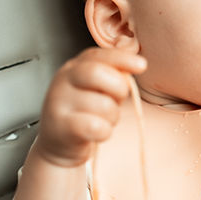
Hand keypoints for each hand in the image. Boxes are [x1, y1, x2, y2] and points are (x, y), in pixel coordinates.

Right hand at [36, 47, 146, 166]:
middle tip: (116, 101)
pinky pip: (97, 127)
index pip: (99, 56)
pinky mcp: (61, 127)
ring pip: (104, 105)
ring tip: (102, 120)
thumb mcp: (97, 89)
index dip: (122, 58)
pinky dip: (104, 132)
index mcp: (74, 67)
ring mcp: (59, 103)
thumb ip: (113, 75)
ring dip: (112, 117)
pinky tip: (96, 132)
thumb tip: (135, 64)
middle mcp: (63, 80)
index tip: (142, 65)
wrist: (59, 144)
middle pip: (98, 73)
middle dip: (118, 89)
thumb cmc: (84, 113)